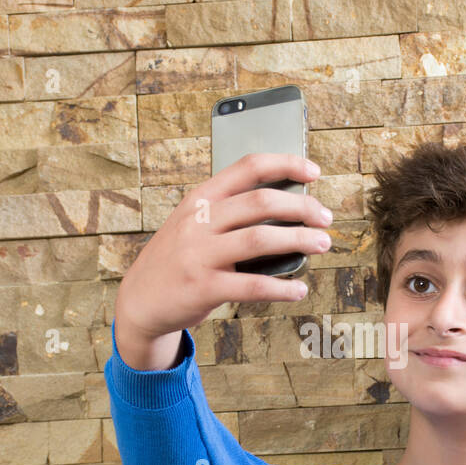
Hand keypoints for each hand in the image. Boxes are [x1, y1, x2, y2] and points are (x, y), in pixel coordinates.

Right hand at [115, 152, 332, 344]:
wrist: (139, 300)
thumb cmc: (179, 259)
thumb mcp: (194, 224)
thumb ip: (229, 213)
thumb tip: (289, 208)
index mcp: (201, 198)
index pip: (248, 167)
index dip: (286, 164)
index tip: (313, 172)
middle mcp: (199, 221)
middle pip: (262, 202)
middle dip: (303, 207)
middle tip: (326, 219)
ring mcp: (199, 254)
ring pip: (260, 239)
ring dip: (299, 240)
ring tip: (322, 244)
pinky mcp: (203, 288)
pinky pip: (253, 286)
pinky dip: (282, 288)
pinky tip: (299, 289)